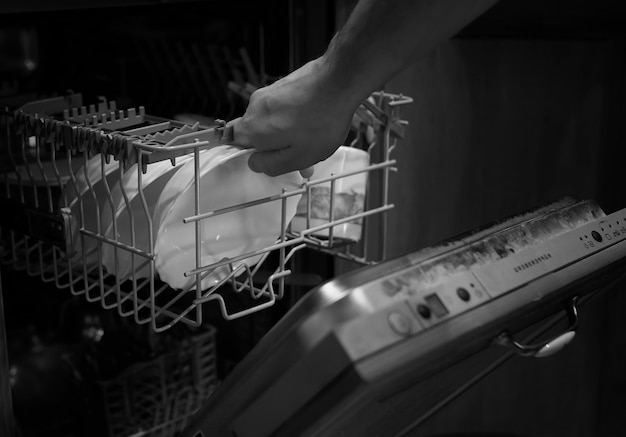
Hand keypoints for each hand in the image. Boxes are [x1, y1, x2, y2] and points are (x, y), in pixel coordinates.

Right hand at [227, 57, 360, 176]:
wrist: (338, 80)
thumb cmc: (321, 121)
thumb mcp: (298, 157)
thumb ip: (271, 165)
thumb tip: (255, 163)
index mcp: (252, 128)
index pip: (234, 144)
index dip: (253, 155)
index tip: (270, 159)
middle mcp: (254, 107)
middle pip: (255, 132)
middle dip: (275, 145)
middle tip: (300, 154)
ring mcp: (268, 93)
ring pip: (271, 120)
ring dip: (287, 132)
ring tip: (313, 138)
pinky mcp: (282, 84)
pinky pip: (282, 107)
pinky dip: (294, 117)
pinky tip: (315, 122)